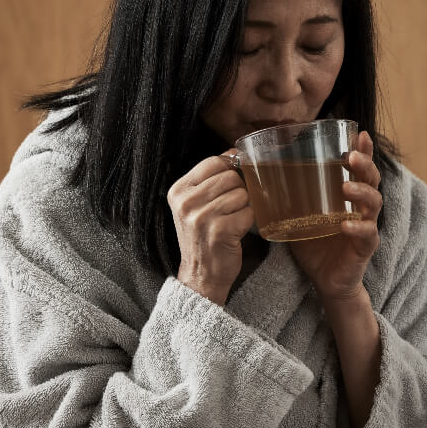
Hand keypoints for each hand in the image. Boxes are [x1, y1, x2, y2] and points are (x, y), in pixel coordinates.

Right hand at [167, 150, 253, 304]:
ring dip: (243, 208)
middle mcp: (186, 202)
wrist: (200, 275)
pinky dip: (247, 222)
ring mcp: (202, 217)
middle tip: (229, 210)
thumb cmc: (202, 237)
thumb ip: (210, 178)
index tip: (232, 183)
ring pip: (242, 194)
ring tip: (230, 222)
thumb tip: (234, 152)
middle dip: (238, 191)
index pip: (213, 162)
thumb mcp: (195, 205)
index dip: (230, 168)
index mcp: (178, 191)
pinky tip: (235, 232)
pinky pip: (248, 213)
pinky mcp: (219, 231)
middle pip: (231, 177)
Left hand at [290, 131, 382, 305]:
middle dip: (365, 165)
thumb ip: (289, 198)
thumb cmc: (315, 245)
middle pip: (372, 180)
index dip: (364, 150)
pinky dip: (358, 227)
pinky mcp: (365, 246)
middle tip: (352, 156)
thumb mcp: (300, 216)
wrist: (326, 281)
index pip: (359, 169)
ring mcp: (366, 226)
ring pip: (374, 203)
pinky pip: (367, 234)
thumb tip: (261, 177)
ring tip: (346, 187)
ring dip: (362, 192)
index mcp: (349, 197)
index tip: (360, 133)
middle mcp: (362, 208)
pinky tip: (346, 224)